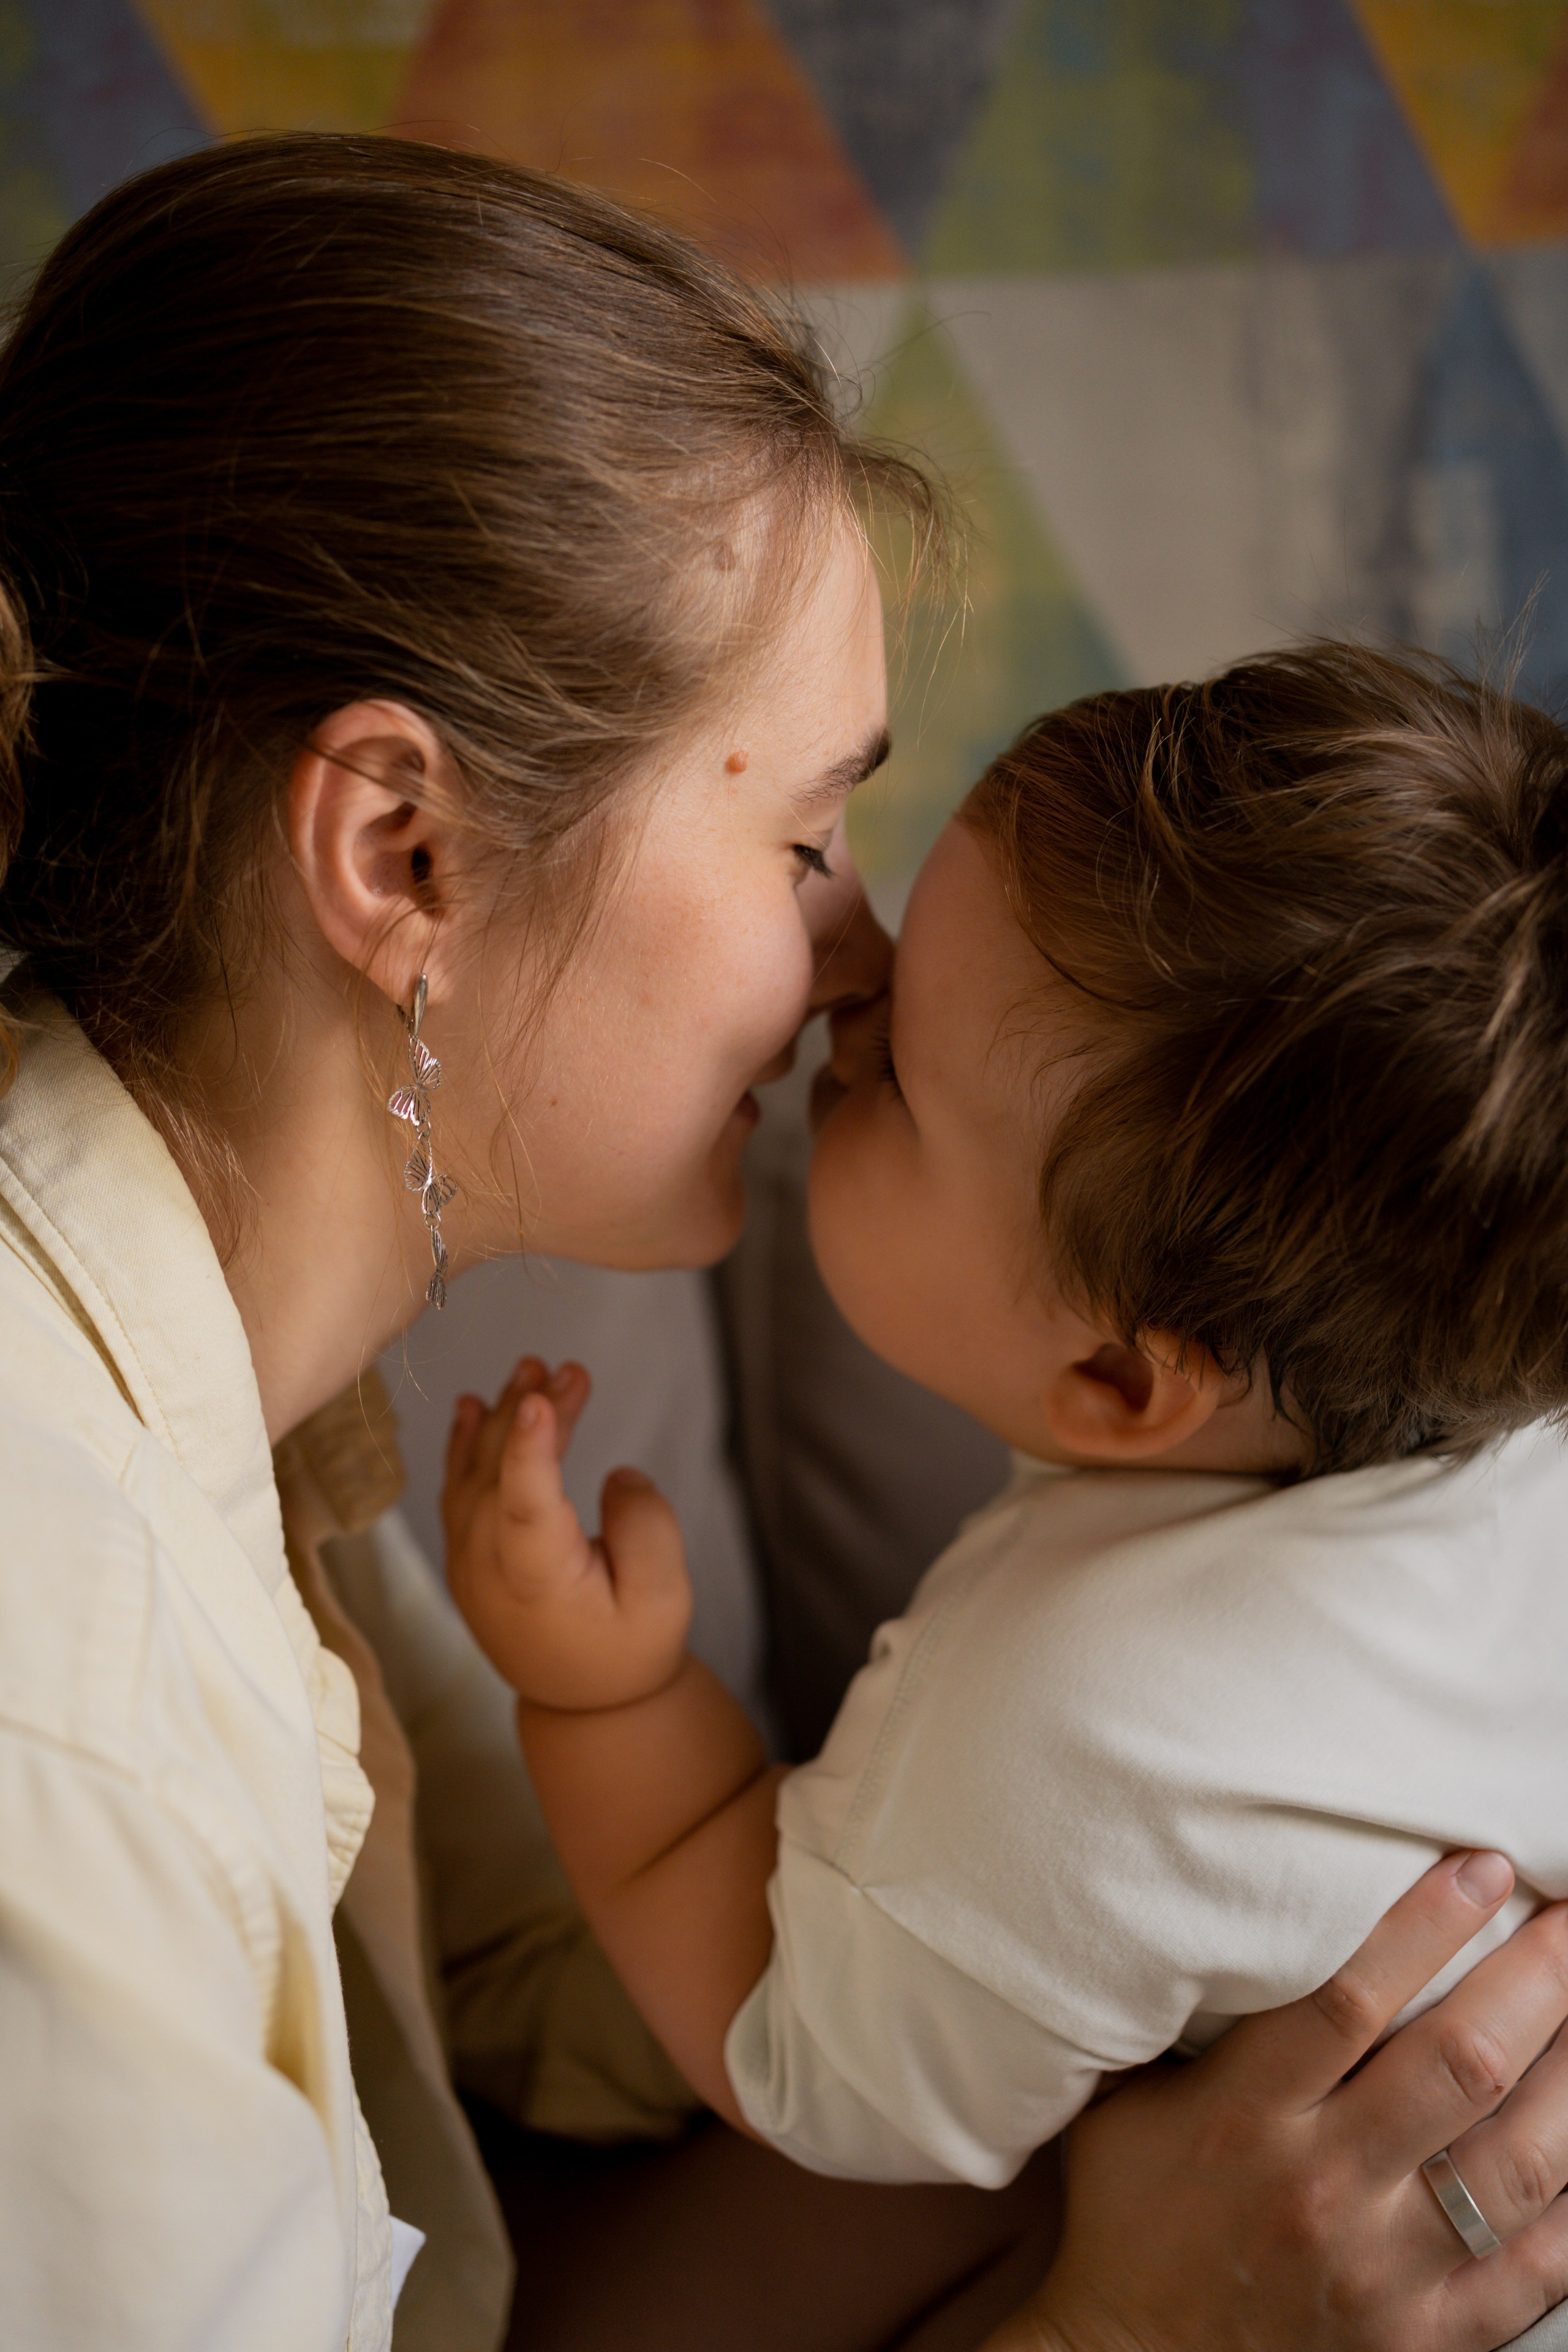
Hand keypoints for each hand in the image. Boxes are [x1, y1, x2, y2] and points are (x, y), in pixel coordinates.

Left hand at [443, 1354, 692, 1710]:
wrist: (584, 1701)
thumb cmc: (629, 1647)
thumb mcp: (664, 1599)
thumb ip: (647, 1531)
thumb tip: (618, 1475)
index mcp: (539, 1583)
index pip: (526, 1509)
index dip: (530, 1452)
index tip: (539, 1399)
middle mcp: (489, 1571)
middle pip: (500, 1476)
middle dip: (532, 1413)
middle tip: (569, 1369)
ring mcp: (467, 1564)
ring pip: (473, 1475)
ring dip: (500, 1419)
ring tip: (532, 1369)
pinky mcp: (464, 1556)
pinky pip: (457, 1491)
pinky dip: (464, 1445)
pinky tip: (475, 1406)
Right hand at [991, 1852, 1567, 2351]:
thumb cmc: (1128, 2214)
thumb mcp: (1124, 2102)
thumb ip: (1182, 2021)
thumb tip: (1220, 1913)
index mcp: (1245, 2118)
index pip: (1349, 1999)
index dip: (1425, 1925)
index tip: (1482, 1867)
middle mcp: (1322, 2189)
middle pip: (1455, 2066)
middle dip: (1533, 1980)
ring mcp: (1382, 2272)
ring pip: (1514, 2162)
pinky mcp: (1422, 2338)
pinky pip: (1533, 2272)